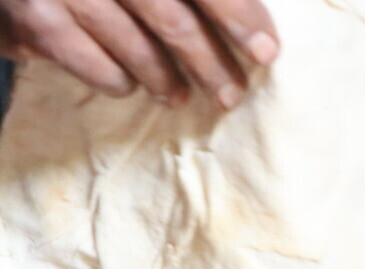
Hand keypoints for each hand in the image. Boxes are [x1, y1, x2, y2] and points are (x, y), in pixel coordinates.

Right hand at [0, 0, 277, 108]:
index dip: (240, 13)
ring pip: (133, 42)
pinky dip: (113, 77)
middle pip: (172, 17)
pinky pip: (85, 58)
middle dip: (209, 62)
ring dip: (164, 77)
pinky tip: (128, 87)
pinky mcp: (33, 15)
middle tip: (232, 94)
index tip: (267, 52)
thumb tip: (252, 25)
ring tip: (180, 95)